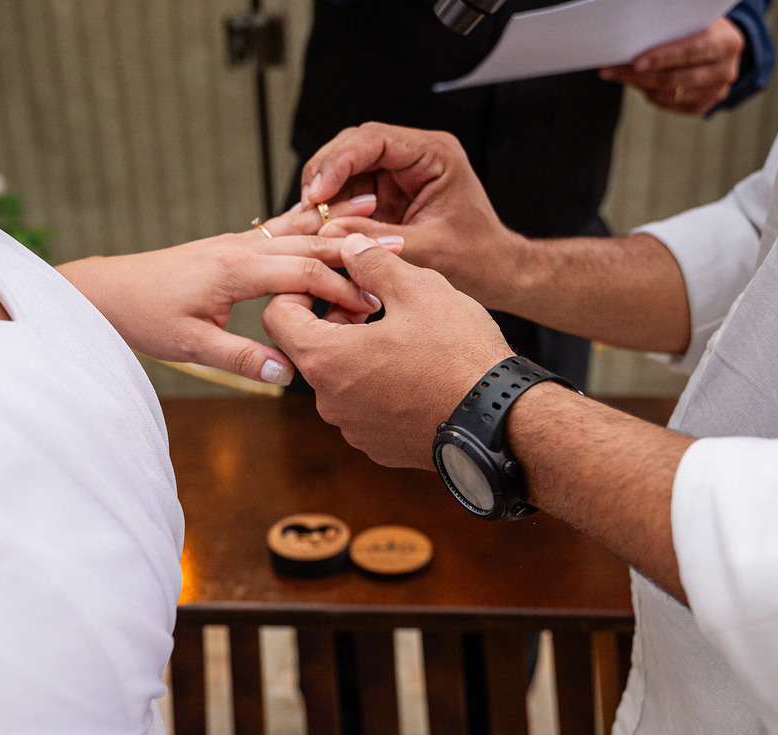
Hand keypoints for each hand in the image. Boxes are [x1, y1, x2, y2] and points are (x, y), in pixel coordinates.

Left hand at [57, 198, 394, 384]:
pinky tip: (330, 213)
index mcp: (235, 270)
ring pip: (298, 229)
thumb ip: (241, 358)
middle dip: (355, 247)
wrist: (109, 292)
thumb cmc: (145, 316)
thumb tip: (287, 371)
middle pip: (309, 242)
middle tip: (401, 248)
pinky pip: (280, 229)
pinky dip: (310, 220)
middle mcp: (241, 248)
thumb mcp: (191, 346)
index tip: (372, 304)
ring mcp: (237, 243)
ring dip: (339, 227)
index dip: (340, 287)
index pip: (303, 272)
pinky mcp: (232, 246)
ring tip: (382, 214)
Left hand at [263, 233, 512, 468]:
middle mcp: (329, 401)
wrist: (500, 420)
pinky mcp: (379, 446)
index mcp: (326, 359)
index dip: (300, 289)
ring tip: (401, 334)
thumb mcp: (417, 289)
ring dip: (358, 352)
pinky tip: (415, 369)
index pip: (277, 316)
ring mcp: (353, 429)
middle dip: (335, 319)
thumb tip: (352, 246)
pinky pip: (365, 407)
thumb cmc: (458, 355)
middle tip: (375, 302)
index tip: (335, 281)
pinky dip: (379, 384)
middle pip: (309, 347)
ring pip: (339, 378)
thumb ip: (373, 264)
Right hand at [300, 123, 528, 309]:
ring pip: (346, 167)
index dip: (338, 163)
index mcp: (434, 154)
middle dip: (325, 175)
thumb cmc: (475, 258)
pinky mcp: (389, 191)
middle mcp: (415, 154)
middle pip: (353, 146)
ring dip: (325, 192)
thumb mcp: (425, 250)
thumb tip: (327, 231)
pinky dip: (333, 207)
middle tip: (305, 208)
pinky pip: (351, 190)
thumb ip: (377, 239)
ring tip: (309, 222)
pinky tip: (322, 227)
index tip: (315, 193)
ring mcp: (400, 172)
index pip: (374, 140)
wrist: (495, 271)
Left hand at [599, 18, 745, 115]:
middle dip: (639, 75)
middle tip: (611, 71)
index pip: (692, 51)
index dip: (663, 58)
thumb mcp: (691, 21)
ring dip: (640, 85)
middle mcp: (726, 70)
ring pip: (668, 94)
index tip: (636, 62)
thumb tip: (631, 41)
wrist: (720, 46)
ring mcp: (716, 92)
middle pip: (675, 78)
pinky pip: (668, 105)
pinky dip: (650, 94)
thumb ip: (670, 28)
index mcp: (727, 42)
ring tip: (620, 74)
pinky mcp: (703, 106)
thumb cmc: (698, 28)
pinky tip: (639, 83)